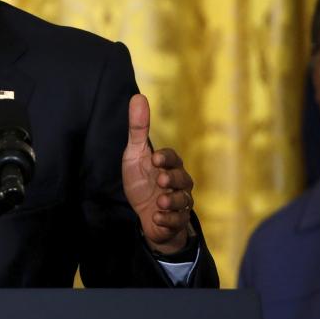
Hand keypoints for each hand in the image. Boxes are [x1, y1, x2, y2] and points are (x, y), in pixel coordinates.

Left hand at [121, 94, 193, 253]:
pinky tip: (156, 218)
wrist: (145, 214)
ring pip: (184, 201)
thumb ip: (138, 128)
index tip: (155, 159)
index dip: (166, 158)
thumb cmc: (142, 181)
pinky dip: (167, 220)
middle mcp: (178, 183)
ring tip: (160, 202)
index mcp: (168, 165)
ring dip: (172, 202)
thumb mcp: (135, 155)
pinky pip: (176, 222)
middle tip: (161, 180)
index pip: (173, 158)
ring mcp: (178, 203)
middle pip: (183, 179)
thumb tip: (138, 97)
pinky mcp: (175, 222)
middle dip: (173, 179)